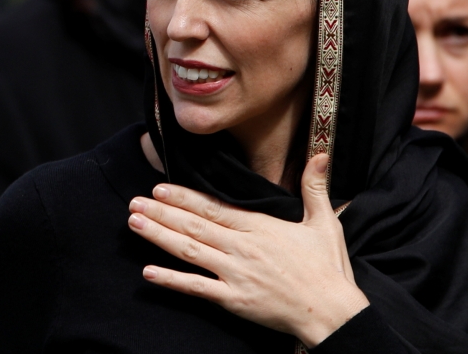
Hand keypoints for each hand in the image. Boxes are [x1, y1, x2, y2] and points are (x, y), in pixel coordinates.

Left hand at [127, 154, 368, 347]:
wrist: (334, 312)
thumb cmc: (328, 269)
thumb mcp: (325, 223)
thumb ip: (315, 187)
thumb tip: (320, 154)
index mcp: (259, 227)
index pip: (213, 208)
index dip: (184, 198)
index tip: (159, 188)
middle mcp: (242, 247)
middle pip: (194, 226)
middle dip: (161, 213)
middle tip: (133, 202)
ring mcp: (236, 274)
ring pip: (189, 251)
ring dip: (159, 237)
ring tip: (134, 224)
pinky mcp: (234, 300)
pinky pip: (197, 288)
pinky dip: (172, 280)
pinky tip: (149, 272)